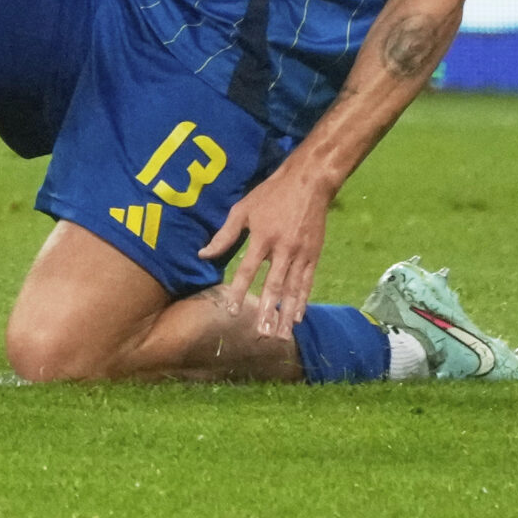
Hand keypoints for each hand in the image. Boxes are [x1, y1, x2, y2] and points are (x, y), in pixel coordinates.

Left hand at [199, 160, 335, 339]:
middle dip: (267, 311)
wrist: (309, 183)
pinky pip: (308, 282)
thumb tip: (203, 254)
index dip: (239, 290)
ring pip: (293, 288)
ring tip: (280, 334)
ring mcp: (301, 254)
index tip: (232, 310)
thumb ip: (224, 234)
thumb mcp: (243, 209)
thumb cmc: (270, 195)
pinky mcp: (314, 255)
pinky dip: (303, 301)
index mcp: (262, 237)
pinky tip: (297, 317)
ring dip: (286, 313)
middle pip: (273, 285)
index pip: (247, 269)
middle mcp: (283, 249)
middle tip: (261, 333)